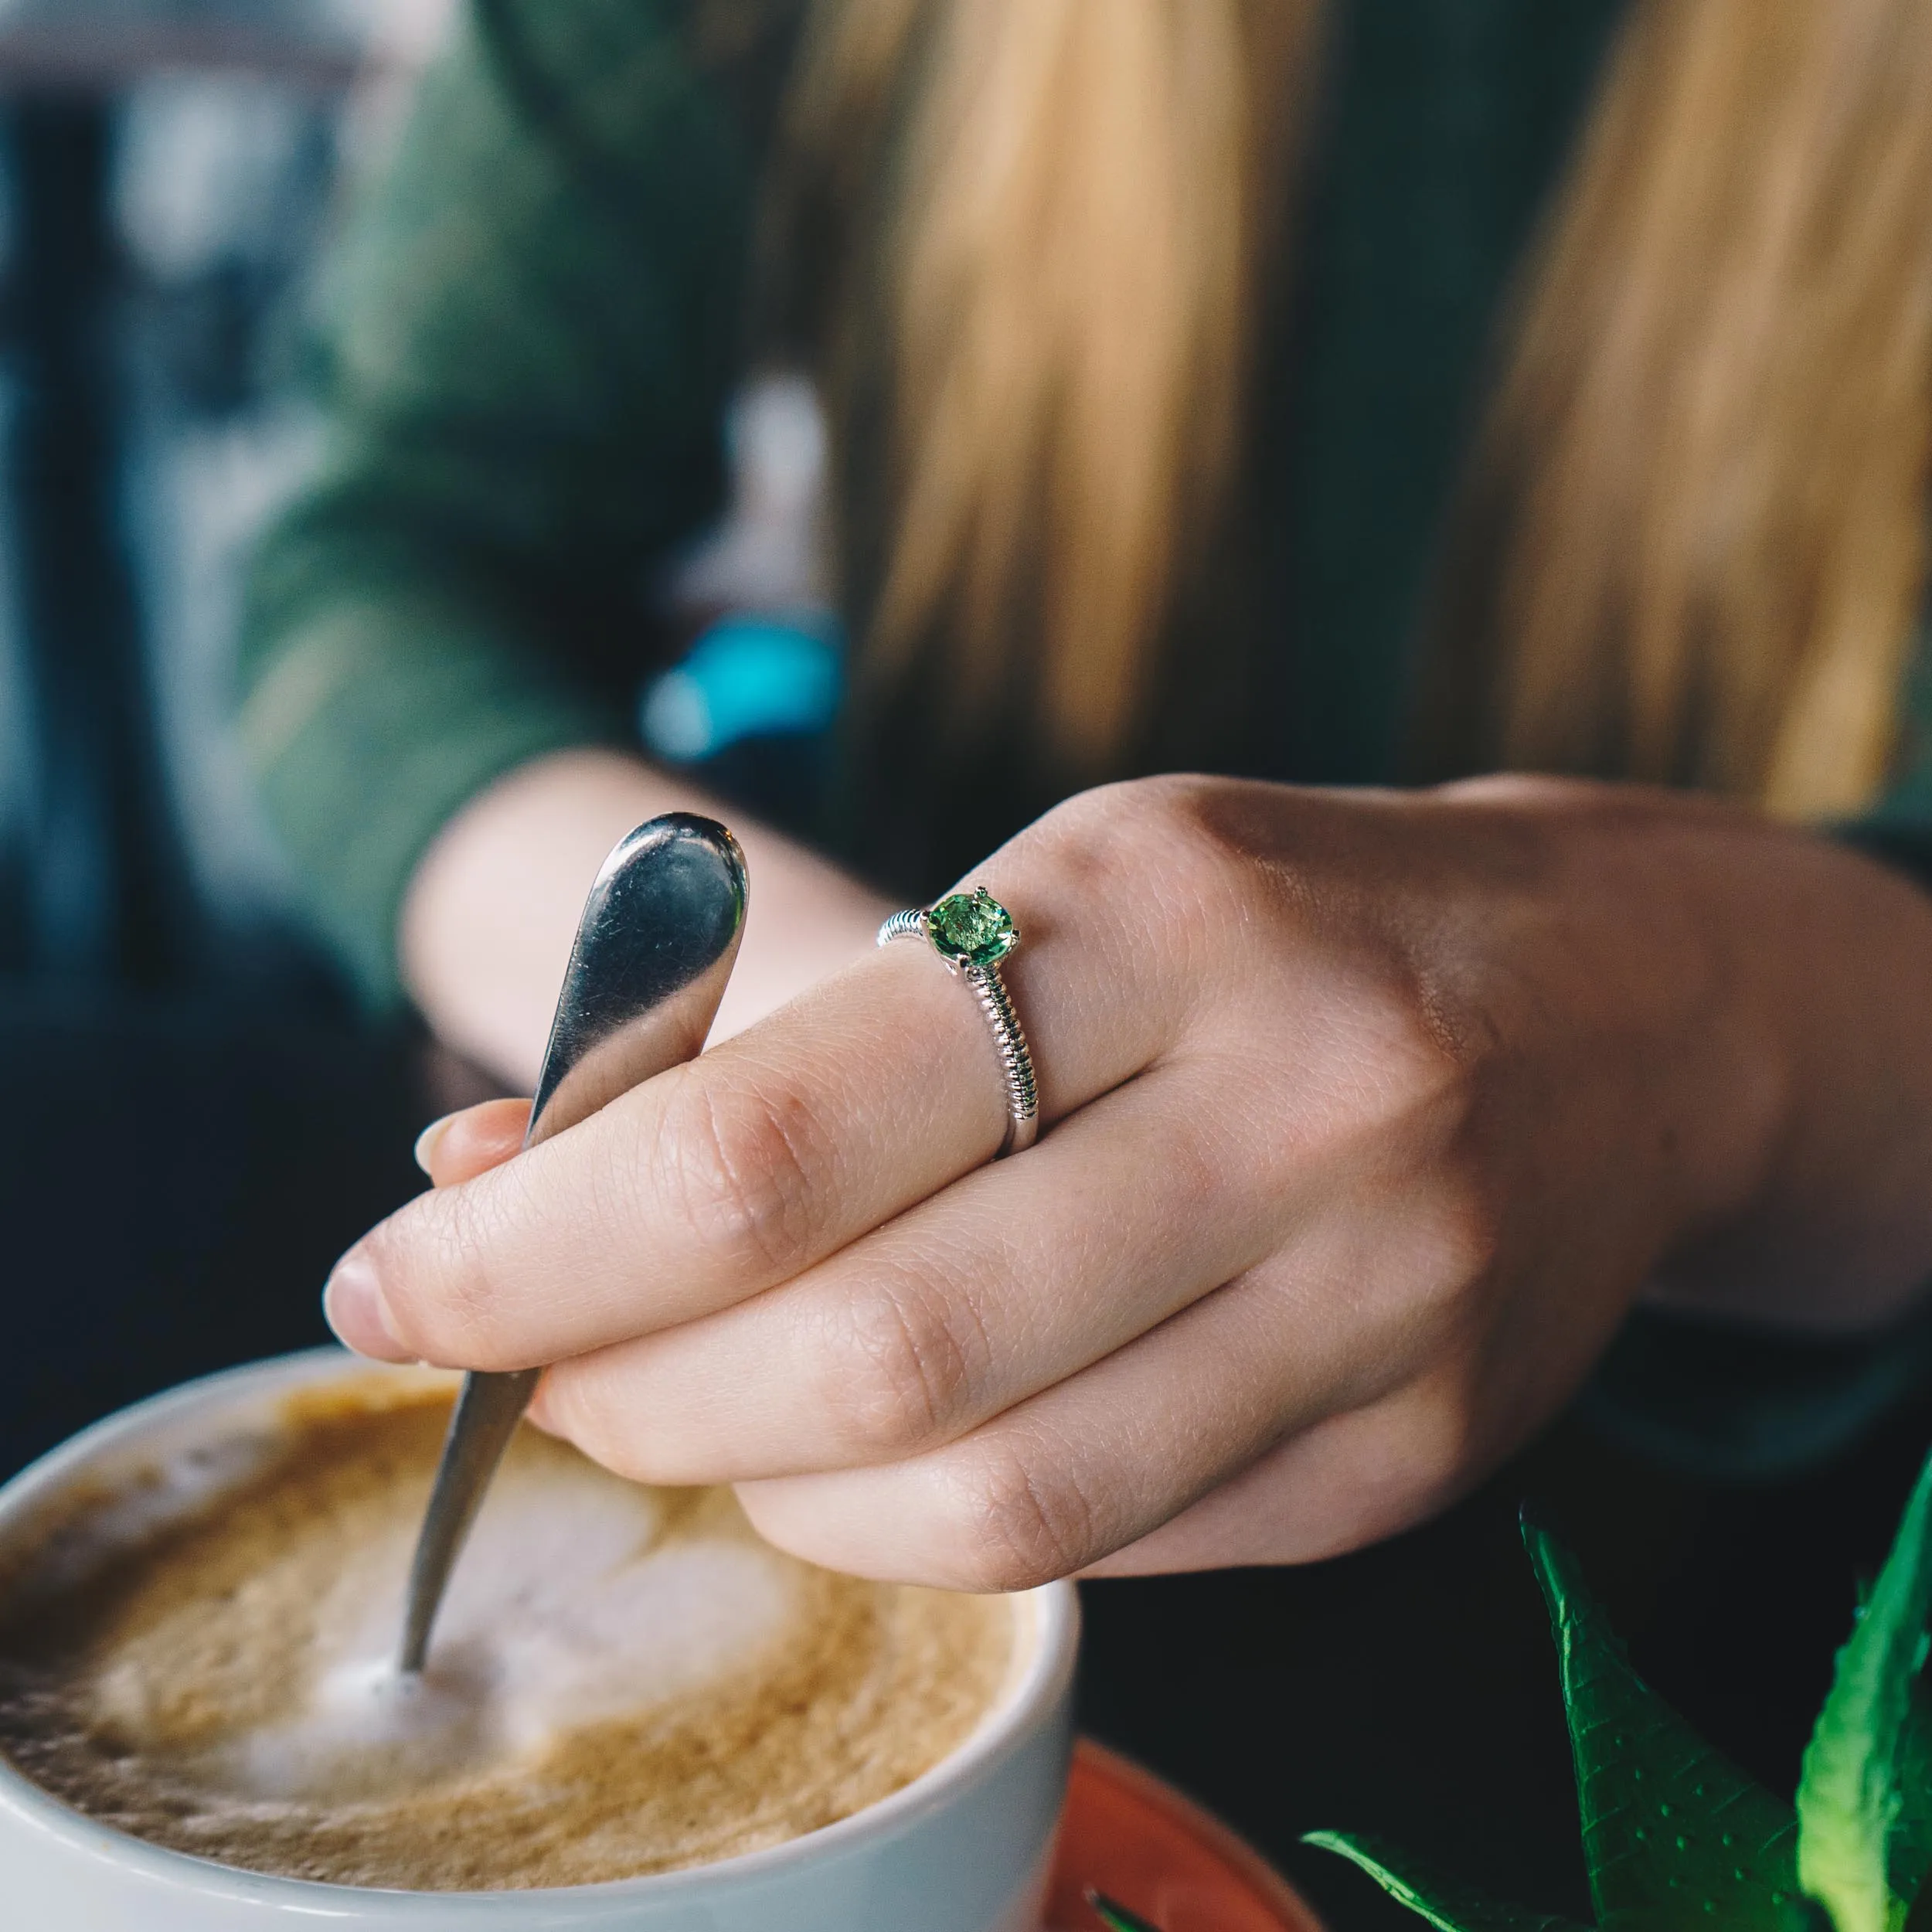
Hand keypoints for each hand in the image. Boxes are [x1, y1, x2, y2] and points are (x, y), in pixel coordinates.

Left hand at [329, 775, 1931, 1587]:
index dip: (539, 1250)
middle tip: (531, 1368)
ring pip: (985, 1507)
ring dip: (766, 1491)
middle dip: (626, 1394)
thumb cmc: (1273, 919)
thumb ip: (772, 1046)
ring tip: (691, 1416)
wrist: (1614, 999)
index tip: (394, 1278)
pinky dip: (928, 1524)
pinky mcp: (1415, 1453)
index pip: (773, 1143)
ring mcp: (1381, 1306)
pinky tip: (875, 1453)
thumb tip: (489, 1175)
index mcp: (1153, 915)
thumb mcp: (1032, 899)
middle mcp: (1293, 1111)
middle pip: (864, 1359)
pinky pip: (1108, 1549)